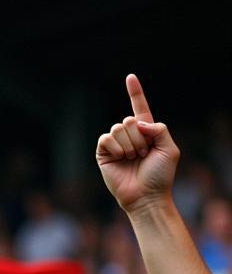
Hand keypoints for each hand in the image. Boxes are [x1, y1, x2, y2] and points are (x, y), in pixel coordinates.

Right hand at [96, 74, 178, 214]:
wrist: (145, 196)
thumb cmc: (160, 175)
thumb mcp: (169, 148)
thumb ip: (159, 128)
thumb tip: (136, 123)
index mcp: (146, 132)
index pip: (139, 107)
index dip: (135, 92)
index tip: (130, 77)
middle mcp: (130, 136)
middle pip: (128, 119)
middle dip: (138, 137)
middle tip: (142, 154)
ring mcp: (116, 145)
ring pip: (117, 128)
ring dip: (128, 145)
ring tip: (132, 159)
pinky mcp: (103, 154)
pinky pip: (105, 139)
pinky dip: (115, 147)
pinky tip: (120, 158)